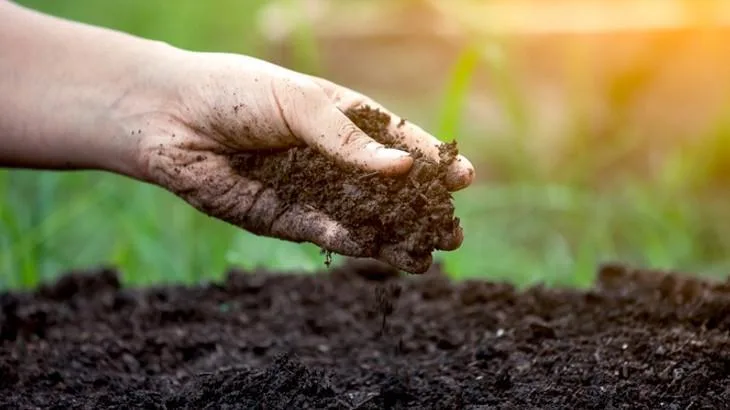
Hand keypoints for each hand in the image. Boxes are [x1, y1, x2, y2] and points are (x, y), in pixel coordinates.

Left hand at [138, 51, 474, 271]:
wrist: (170, 119)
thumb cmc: (236, 93)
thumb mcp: (300, 104)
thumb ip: (347, 140)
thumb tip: (402, 167)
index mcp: (341, 117)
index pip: (397, 141)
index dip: (431, 160)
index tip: (464, 178)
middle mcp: (332, 157)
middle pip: (388, 188)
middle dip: (421, 210)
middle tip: (453, 231)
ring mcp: (310, 189)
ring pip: (363, 218)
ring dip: (396, 237)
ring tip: (429, 255)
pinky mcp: (284, 217)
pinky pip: (326, 232)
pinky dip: (354, 242)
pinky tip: (381, 253)